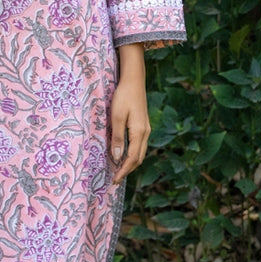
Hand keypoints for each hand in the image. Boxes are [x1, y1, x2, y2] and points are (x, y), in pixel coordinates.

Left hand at [110, 46, 149, 183]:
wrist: (134, 80)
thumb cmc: (123, 96)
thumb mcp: (116, 117)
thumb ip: (117, 138)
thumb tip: (116, 158)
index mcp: (139, 133)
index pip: (132, 158)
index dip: (123, 171)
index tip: (114, 180)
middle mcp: (145, 133)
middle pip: (138, 158)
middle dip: (127, 170)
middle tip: (115, 179)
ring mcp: (146, 129)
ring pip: (140, 152)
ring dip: (130, 163)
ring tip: (119, 170)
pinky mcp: (143, 125)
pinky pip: (139, 145)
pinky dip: (132, 154)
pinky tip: (124, 154)